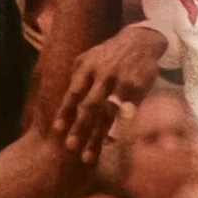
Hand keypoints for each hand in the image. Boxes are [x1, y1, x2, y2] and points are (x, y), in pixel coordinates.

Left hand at [53, 25, 166, 162]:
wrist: (140, 41)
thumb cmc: (109, 54)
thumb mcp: (88, 58)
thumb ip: (76, 77)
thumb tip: (65, 102)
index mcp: (88, 67)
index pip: (74, 92)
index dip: (65, 111)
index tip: (57, 129)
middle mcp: (103, 75)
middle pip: (89, 106)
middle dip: (79, 127)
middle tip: (70, 147)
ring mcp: (121, 82)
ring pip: (108, 114)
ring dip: (97, 136)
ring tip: (88, 156)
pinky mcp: (137, 88)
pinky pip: (126, 114)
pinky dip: (118, 130)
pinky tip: (110, 142)